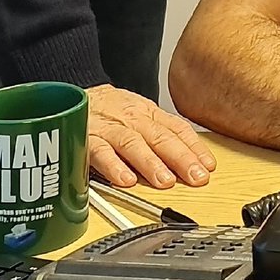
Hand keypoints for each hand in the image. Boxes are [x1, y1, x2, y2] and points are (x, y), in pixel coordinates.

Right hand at [87, 84, 216, 188]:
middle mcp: (132, 120)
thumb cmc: (110, 111)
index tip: (208, 166)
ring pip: (133, 144)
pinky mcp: (85, 139)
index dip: (195, 147)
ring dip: (151, 164)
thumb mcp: (139, 114)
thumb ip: (160, 133)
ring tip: (166, 182)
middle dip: (181, 159)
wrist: (71, 97)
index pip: (177, 129)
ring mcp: (110, 129)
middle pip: (161, 138)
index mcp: (148, 114)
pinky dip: (113, 166)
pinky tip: (125, 180)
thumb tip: (189, 157)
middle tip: (196, 177)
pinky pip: (99, 152)